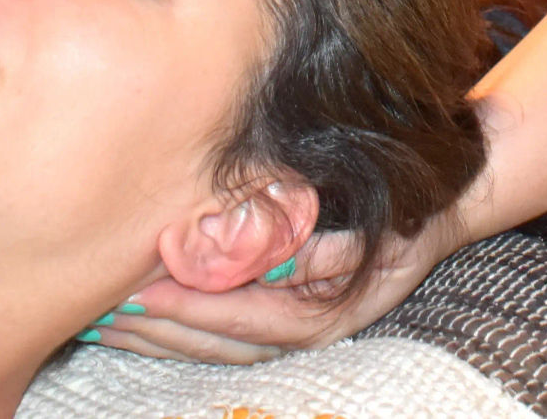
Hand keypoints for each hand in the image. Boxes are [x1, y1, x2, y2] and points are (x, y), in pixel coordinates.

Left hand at [88, 217, 462, 364]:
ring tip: (109, 317)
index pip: (238, 317)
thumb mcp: (367, 229)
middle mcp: (302, 325)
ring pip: (214, 341)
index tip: (141, 290)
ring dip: (161, 333)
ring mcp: (293, 320)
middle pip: (216, 340)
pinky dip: (183, 321)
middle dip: (158, 329)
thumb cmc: (404, 209)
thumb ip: (316, 250)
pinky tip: (147, 309)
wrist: (443, 205)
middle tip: (103, 311)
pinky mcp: (284, 307)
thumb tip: (261, 261)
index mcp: (319, 311)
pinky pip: (224, 326)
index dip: (188, 306)